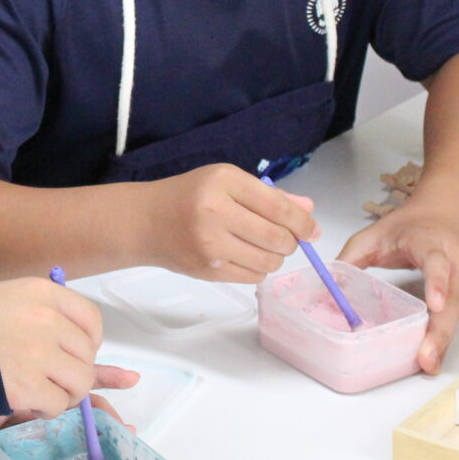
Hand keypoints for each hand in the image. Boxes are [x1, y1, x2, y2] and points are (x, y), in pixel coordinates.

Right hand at [0, 277, 111, 415]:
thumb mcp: (5, 301)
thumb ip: (42, 316)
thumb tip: (82, 342)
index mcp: (42, 292)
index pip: (90, 318)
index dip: (88, 341)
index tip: (74, 353)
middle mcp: (46, 319)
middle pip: (87, 354)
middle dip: (73, 372)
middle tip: (48, 378)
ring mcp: (39, 352)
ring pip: (79, 381)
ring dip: (63, 393)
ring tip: (38, 392)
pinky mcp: (27, 384)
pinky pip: (57, 403)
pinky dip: (44, 409)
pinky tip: (23, 401)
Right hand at [142, 163, 318, 281]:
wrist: (145, 221)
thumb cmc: (189, 195)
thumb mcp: (226, 182)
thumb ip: (268, 196)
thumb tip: (308, 211)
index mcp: (223, 182)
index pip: (277, 206)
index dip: (302, 222)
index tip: (313, 231)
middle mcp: (216, 212)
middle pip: (277, 238)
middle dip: (291, 242)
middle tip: (286, 239)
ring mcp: (211, 245)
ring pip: (268, 261)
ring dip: (275, 257)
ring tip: (263, 246)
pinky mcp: (208, 270)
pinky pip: (253, 276)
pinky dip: (258, 269)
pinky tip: (245, 256)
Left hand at [338, 197, 458, 373]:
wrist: (448, 214)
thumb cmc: (412, 225)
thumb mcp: (377, 232)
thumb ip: (352, 256)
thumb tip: (326, 286)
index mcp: (432, 243)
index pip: (438, 263)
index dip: (437, 284)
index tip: (434, 305)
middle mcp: (455, 265)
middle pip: (452, 301)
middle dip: (440, 331)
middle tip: (426, 358)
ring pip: (455, 316)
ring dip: (441, 342)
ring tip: (427, 364)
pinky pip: (453, 321)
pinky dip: (441, 340)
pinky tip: (429, 358)